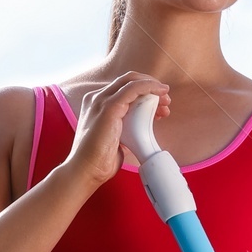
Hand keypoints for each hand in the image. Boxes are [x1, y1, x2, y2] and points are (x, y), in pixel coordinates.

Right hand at [65, 73, 170, 191]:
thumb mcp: (115, 140)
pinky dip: (149, 87)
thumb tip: (137, 134)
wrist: (85, 170)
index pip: (123, 89)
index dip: (143, 93)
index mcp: (97, 105)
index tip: (159, 105)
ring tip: (166, 101)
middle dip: (150, 87)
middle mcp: (97, 99)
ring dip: (152, 88)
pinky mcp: (109, 107)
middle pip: (128, 81)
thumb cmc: (98, 161)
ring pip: (132, 82)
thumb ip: (124, 131)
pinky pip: (133, 88)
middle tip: (166, 101)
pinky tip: (160, 92)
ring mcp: (101, 101)